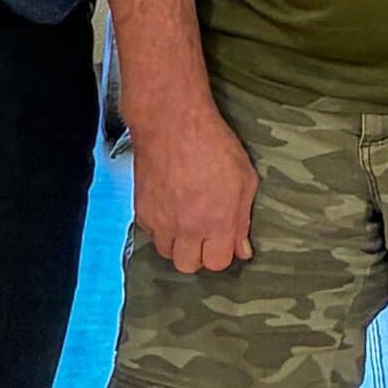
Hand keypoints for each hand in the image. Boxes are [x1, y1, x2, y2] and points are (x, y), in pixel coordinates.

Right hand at [131, 98, 257, 273]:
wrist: (171, 122)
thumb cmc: (213, 143)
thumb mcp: (245, 178)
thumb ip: (243, 219)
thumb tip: (242, 249)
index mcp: (218, 222)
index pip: (217, 263)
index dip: (222, 253)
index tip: (223, 241)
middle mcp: (188, 228)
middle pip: (188, 266)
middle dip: (198, 255)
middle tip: (204, 234)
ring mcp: (161, 221)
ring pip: (167, 253)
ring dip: (177, 243)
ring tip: (185, 222)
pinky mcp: (142, 210)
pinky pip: (150, 233)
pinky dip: (159, 227)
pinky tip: (169, 208)